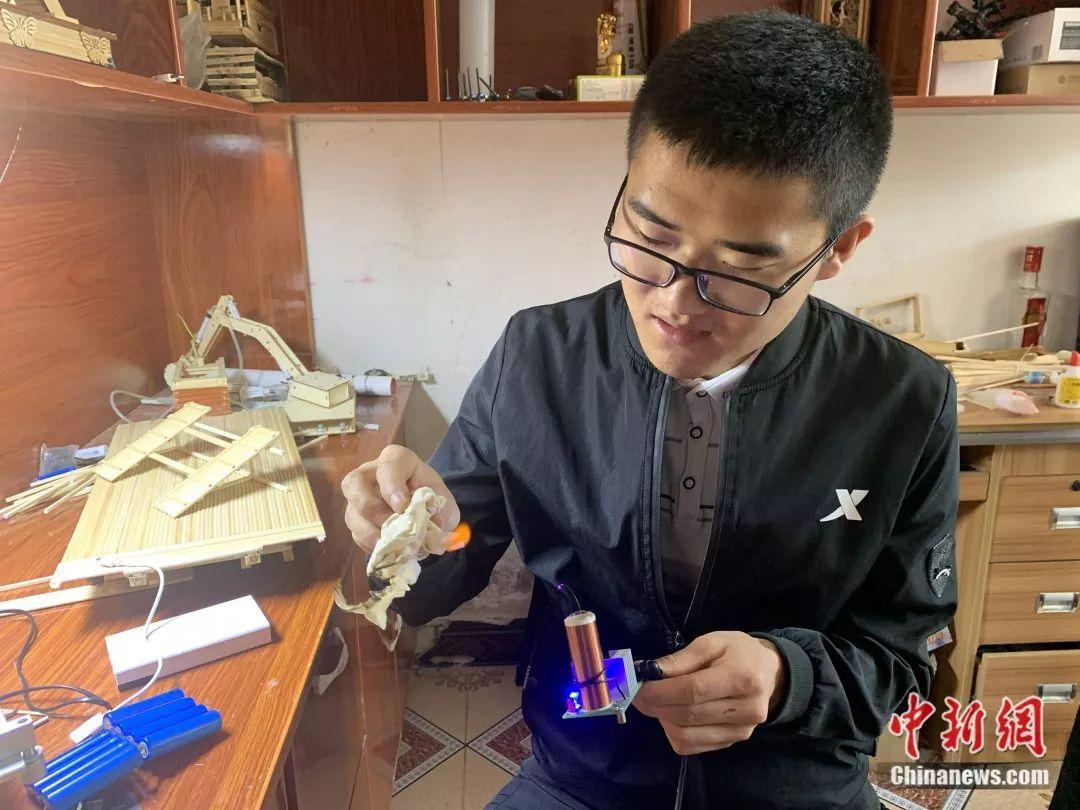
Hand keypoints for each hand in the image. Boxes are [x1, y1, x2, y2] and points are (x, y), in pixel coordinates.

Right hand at [341, 445, 459, 553]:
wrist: (426, 513)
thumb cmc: (432, 498)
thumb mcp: (444, 501)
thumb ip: (443, 511)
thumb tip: (435, 525)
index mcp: (397, 461)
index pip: (388, 465)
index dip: (392, 485)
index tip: (403, 506)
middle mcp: (371, 474)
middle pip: (353, 483)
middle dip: (370, 507)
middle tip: (390, 524)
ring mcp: (359, 498)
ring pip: (351, 513)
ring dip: (370, 533)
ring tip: (393, 545)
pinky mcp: (356, 520)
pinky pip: (355, 533)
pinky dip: (372, 545)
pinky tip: (389, 549)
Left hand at [633, 632, 786, 754]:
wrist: (771, 673)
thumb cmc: (739, 652)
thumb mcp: (712, 642)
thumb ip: (681, 659)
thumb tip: (649, 672)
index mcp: (743, 678)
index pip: (693, 691)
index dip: (660, 691)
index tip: (637, 686)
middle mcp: (746, 710)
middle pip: (688, 715)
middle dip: (655, 705)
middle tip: (638, 694)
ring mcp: (741, 731)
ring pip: (686, 736)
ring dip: (662, 719)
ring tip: (658, 701)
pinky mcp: (732, 743)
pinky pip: (691, 746)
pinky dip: (673, 731)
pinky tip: (672, 714)